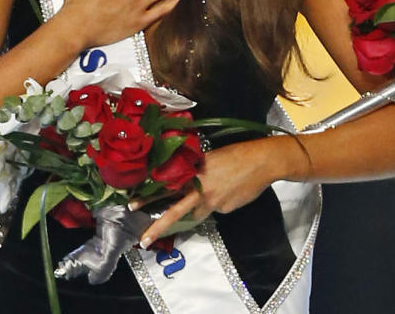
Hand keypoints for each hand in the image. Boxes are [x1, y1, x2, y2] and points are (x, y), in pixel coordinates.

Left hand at [135, 137, 291, 248]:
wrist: (262, 162)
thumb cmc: (236, 154)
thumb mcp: (209, 158)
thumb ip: (196, 172)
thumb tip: (189, 183)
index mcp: (193, 175)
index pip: (166, 188)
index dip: (149, 197)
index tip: (132, 205)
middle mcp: (200, 191)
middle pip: (175, 212)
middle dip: (158, 227)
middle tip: (143, 241)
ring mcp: (213, 203)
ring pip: (198, 211)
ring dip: (198, 206)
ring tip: (217, 187)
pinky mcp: (225, 210)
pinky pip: (216, 208)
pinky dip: (219, 200)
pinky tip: (232, 189)